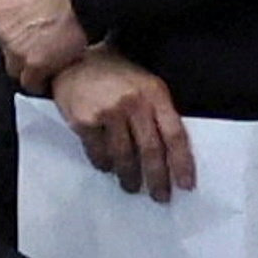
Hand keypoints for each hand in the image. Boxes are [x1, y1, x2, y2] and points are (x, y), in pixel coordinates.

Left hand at [0, 0, 83, 88]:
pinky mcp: (37, 65)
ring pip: (16, 68)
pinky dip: (39, 81)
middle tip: (37, 45)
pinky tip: (48, 75)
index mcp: (0, 8)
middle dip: (19, 48)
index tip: (25, 30)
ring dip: (26, 67)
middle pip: (6, 49)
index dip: (13, 30)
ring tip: (43, 61)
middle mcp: (5, 31)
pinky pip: (31, 82)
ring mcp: (19, 50)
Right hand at [60, 51, 193, 199]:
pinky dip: (105, 164)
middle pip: (151, 150)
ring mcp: (108, 111)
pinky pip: (99, 153)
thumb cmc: (113, 75)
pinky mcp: (85, 121)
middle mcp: (133, 102)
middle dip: (157, 178)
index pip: (174, 134)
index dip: (182, 163)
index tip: (186, 185)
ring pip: (125, 156)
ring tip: (132, 186)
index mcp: (154, 92)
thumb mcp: (143, 84)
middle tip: (160, 196)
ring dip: (130, 177)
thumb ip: (157, 112)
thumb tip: (171, 155)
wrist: (72, 60)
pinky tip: (108, 167)